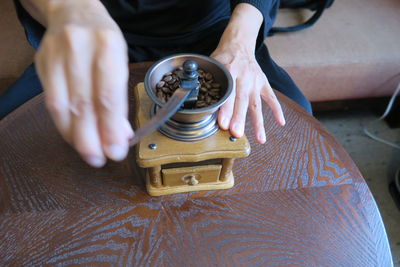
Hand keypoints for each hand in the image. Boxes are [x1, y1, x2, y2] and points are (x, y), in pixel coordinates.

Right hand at [33, 0, 132, 166]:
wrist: (73, 11)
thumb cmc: (103, 41)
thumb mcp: (120, 62)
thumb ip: (120, 98)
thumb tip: (121, 135)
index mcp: (108, 45)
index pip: (108, 94)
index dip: (111, 128)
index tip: (116, 151)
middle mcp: (80, 48)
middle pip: (84, 102)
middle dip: (93, 138)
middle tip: (100, 160)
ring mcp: (56, 55)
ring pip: (63, 105)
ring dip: (76, 136)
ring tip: (88, 155)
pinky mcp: (41, 64)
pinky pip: (50, 102)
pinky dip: (63, 124)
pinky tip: (73, 137)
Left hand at [211, 45, 284, 143]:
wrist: (239, 44)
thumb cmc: (222, 57)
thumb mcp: (212, 64)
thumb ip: (207, 82)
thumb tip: (199, 104)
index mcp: (229, 70)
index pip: (227, 93)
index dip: (225, 109)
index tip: (223, 124)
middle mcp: (244, 76)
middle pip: (242, 101)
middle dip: (239, 118)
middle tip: (236, 134)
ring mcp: (255, 81)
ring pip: (256, 104)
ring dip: (258, 122)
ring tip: (260, 139)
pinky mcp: (263, 83)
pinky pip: (271, 98)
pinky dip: (277, 110)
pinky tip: (280, 123)